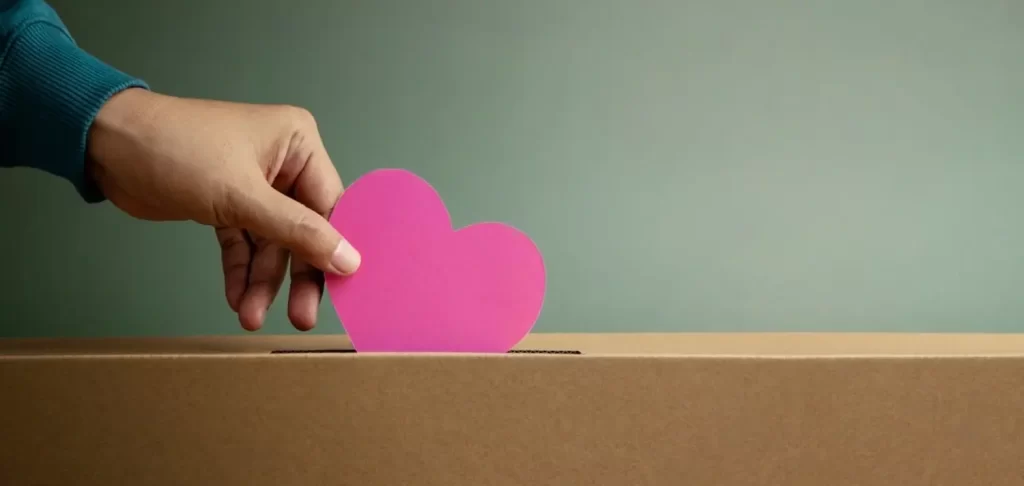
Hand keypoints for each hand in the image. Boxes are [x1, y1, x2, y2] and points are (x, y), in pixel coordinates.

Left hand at [86, 88, 360, 331]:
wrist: (107, 146)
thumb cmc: (178, 152)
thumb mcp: (243, 197)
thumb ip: (298, 231)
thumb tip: (350, 260)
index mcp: (299, 144)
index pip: (330, 205)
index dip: (336, 248)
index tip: (344, 289)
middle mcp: (283, 163)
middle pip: (303, 230)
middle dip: (296, 275)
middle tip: (301, 318)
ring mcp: (256, 185)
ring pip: (271, 243)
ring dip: (262, 281)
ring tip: (252, 317)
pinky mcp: (227, 204)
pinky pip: (244, 244)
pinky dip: (241, 271)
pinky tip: (237, 298)